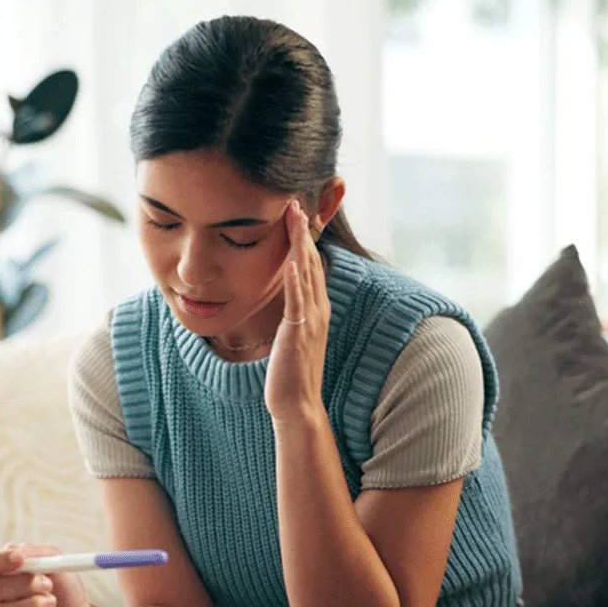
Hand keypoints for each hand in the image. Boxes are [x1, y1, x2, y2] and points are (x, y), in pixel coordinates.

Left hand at [265, 200, 330, 424]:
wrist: (298, 404)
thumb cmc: (291, 372)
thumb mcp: (294, 333)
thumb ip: (295, 311)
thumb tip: (288, 294)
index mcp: (317, 308)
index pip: (311, 264)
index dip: (304, 238)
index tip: (296, 212)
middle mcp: (319, 310)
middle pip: (311, 262)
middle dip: (302, 232)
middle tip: (295, 202)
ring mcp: (310, 322)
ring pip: (306, 275)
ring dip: (299, 246)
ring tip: (294, 219)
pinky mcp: (298, 335)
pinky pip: (297, 304)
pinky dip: (295, 282)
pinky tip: (291, 263)